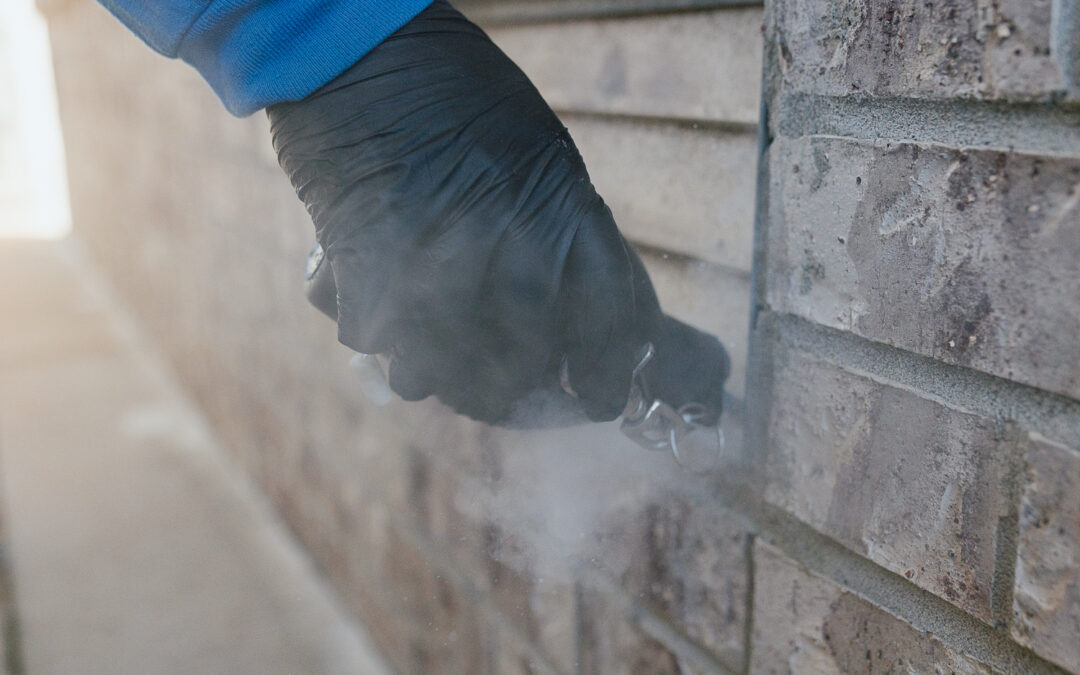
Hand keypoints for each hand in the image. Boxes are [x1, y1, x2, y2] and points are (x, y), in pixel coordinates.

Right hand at [267, 0, 662, 424]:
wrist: (359, 52)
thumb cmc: (460, 101)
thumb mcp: (548, 159)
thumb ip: (575, 245)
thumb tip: (601, 328)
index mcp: (566, 212)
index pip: (611, 333)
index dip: (605, 382)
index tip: (596, 398)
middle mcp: (507, 248)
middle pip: (524, 374)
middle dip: (519, 392)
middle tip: (510, 386)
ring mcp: (433, 270)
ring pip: (442, 380)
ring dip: (440, 369)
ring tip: (435, 340)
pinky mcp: (362, 281)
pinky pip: (379, 349)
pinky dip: (383, 335)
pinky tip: (385, 297)